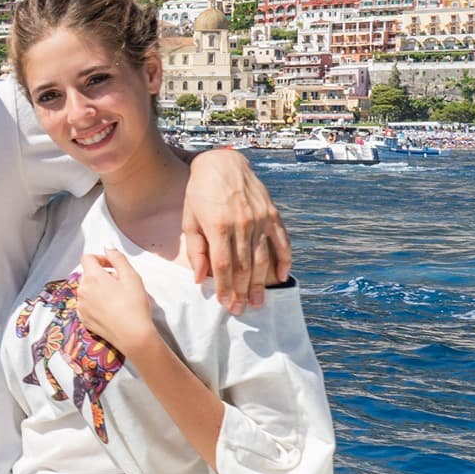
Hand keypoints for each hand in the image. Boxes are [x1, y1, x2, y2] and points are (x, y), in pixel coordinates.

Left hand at [72, 251, 159, 353]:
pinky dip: (95, 303)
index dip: (100, 258)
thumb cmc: (134, 304)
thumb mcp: (131, 276)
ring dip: (98, 289)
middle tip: (119, 284)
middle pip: (87, 275)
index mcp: (92, 277)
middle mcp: (82, 290)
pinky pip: (86, 305)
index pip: (87, 258)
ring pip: (87, 290)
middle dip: (101, 275)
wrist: (133, 335)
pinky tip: (110, 310)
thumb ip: (117, 258)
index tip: (113, 266)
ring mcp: (80, 306)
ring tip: (116, 298)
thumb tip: (107, 246)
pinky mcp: (83, 319)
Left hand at [181, 149, 290, 313]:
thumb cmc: (200, 193)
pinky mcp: (273, 213)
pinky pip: (282, 241)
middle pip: (244, 267)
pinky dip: (284, 259)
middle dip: (242, 292)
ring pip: (262, 258)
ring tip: (260, 302)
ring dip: (261, 283)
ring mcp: (260, 219)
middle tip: (242, 310)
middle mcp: (242, 225)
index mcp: (218, 227)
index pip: (222, 267)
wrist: (222, 163)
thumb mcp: (190, 220)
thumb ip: (196, 250)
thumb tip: (200, 278)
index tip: (226, 304)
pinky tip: (281, 276)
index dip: (225, 288)